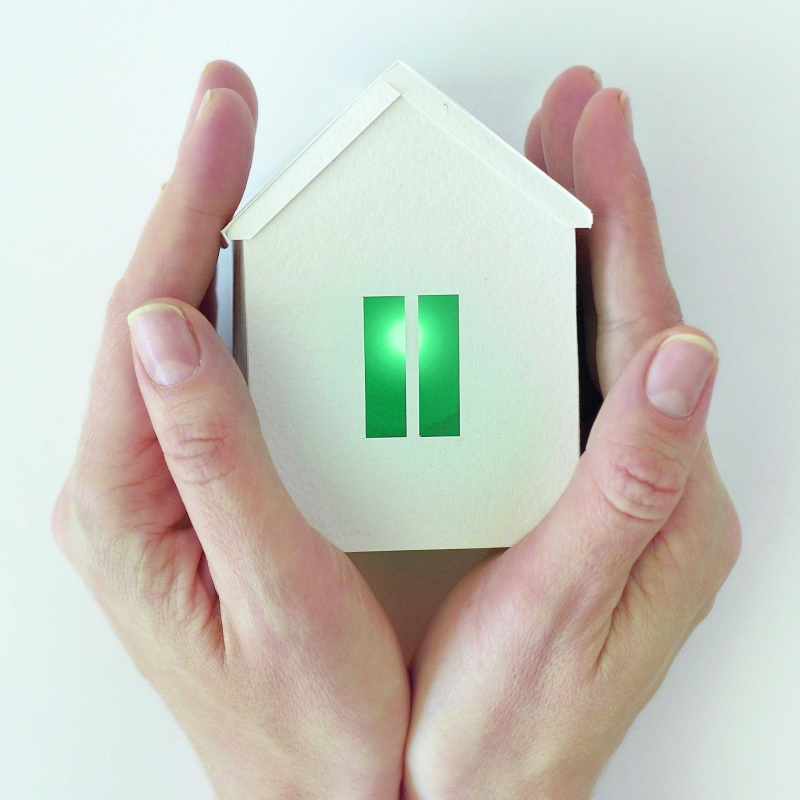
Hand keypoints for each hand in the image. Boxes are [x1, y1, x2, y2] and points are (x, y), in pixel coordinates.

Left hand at [51, 62, 408, 799]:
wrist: (319, 791)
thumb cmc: (306, 718)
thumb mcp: (269, 592)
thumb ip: (211, 460)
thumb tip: (168, 333)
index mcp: (128, 504)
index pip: (148, 323)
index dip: (186, 212)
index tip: (222, 128)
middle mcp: (130, 483)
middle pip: (153, 311)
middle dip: (193, 205)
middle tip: (231, 122)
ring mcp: (161, 482)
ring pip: (179, 337)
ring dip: (209, 250)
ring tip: (244, 174)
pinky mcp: (197, 486)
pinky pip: (209, 376)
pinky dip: (234, 310)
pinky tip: (264, 277)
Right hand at [403, 67, 741, 798]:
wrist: (481, 792)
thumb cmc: (510, 721)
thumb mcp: (569, 608)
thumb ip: (631, 485)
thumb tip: (684, 359)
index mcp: (665, 503)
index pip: (645, 332)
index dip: (620, 224)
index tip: (596, 133)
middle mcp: (648, 481)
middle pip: (629, 315)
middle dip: (602, 207)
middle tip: (576, 122)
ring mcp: (607, 483)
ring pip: (596, 339)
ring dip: (573, 249)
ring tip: (550, 171)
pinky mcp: (564, 492)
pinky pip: (563, 381)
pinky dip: (544, 314)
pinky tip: (516, 280)